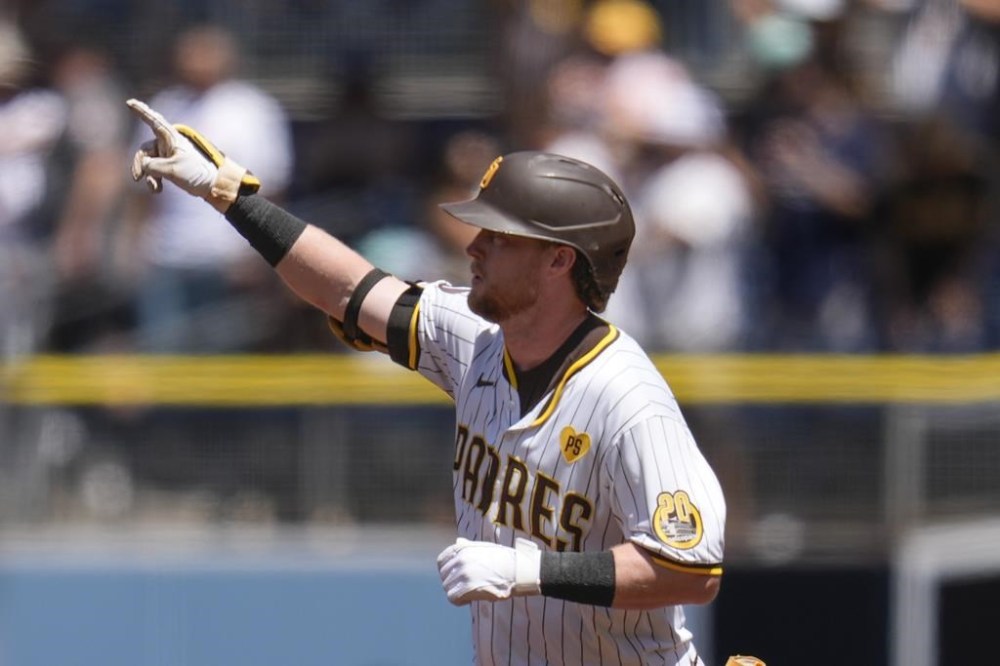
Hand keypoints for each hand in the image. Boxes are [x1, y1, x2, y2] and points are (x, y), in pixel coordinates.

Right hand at [126, 98, 258, 211]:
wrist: (216, 185)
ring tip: (155, 188)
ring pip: (149, 163)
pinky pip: (155, 171)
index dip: (141, 111)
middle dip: (140, 164)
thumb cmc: (197, 172)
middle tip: (137, 178)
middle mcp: (168, 143)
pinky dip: (155, 179)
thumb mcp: (171, 168)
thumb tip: (142, 165)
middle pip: (144, 150)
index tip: (130, 102)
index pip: (153, 120)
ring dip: (149, 176)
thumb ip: (151, 165)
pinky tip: (158, 190)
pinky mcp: (171, 166)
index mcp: (170, 137)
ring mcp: (169, 155)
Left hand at [436, 537, 540, 605]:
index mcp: (462, 548)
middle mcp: (460, 559)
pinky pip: (452, 598)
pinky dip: (460, 600)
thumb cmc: (503, 559)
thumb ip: (468, 547)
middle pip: (444, 576)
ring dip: (457, 592)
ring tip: (471, 591)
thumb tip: (457, 541)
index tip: (455, 576)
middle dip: (453, 582)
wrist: (518, 570)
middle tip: (466, 586)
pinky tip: (471, 599)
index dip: (447, 570)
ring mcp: (462, 573)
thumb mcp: (484, 547)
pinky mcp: (467, 587)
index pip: (441, 561)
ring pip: (447, 588)